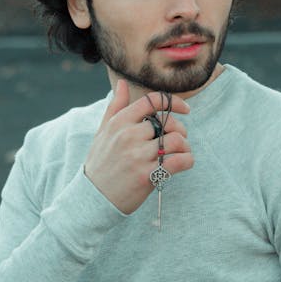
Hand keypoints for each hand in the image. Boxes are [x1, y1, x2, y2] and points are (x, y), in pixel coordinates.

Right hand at [84, 80, 192, 213]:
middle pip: (169, 123)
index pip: (152, 101)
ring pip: (177, 140)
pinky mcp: (147, 176)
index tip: (185, 109)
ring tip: (180, 153)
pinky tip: (184, 163)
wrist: (92, 198)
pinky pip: (179, 161)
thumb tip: (123, 83)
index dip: (173, 102)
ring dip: (185, 147)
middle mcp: (129, 136)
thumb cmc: (100, 163)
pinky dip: (188, 160)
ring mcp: (138, 156)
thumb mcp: (103, 132)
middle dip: (179, 130)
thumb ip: (115, 107)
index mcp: (119, 122)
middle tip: (177, 141)